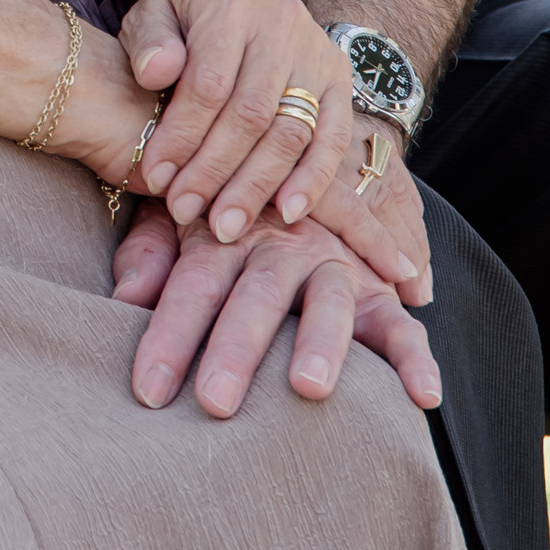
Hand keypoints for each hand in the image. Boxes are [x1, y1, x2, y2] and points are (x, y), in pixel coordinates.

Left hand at [111, 204, 442, 420]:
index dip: (170, 333)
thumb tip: (126, 296)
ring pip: (330, 302)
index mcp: (227, 234)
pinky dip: (416, 359)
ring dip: (320, 343)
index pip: (193, 285)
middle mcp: (283, 246)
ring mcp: (335, 265)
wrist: (291, 147)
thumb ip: (150, 254)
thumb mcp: (175, 219)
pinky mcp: (378, 288)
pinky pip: (402, 324)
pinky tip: (424, 396)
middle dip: (236, 348)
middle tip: (216, 402)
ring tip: (309, 388)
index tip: (149, 390)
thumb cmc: (217, 209)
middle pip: (258, 294)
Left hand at [119, 0, 414, 286]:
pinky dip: (312, 179)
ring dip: (257, 186)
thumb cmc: (180, 17)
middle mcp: (282, 20)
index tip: (156, 179)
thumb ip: (148, 41)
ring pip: (292, 130)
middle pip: (251, 112)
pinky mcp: (340, 77)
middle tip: (185, 212)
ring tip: (226, 225)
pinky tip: (288, 213)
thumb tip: (157, 72)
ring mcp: (317, 49)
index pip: (209, 82)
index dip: (182, 136)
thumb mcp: (150, 13)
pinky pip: (333, 136)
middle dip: (215, 171)